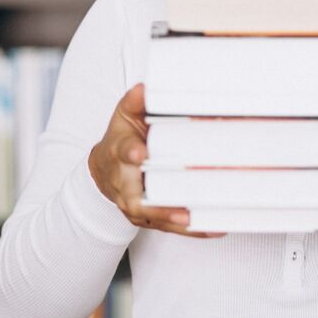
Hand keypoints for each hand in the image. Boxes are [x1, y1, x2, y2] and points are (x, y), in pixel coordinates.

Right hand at [87, 83, 223, 237]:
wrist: (103, 171)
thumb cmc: (120, 140)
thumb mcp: (123, 117)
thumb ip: (134, 102)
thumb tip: (144, 88)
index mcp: (119, 153)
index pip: (122, 152)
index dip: (130, 152)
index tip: (139, 152)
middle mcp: (124, 182)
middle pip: (136, 192)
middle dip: (155, 197)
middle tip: (177, 202)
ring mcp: (134, 203)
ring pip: (153, 214)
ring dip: (173, 217)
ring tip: (192, 218)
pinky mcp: (148, 217)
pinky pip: (169, 226)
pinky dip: (191, 229)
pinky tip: (213, 227)